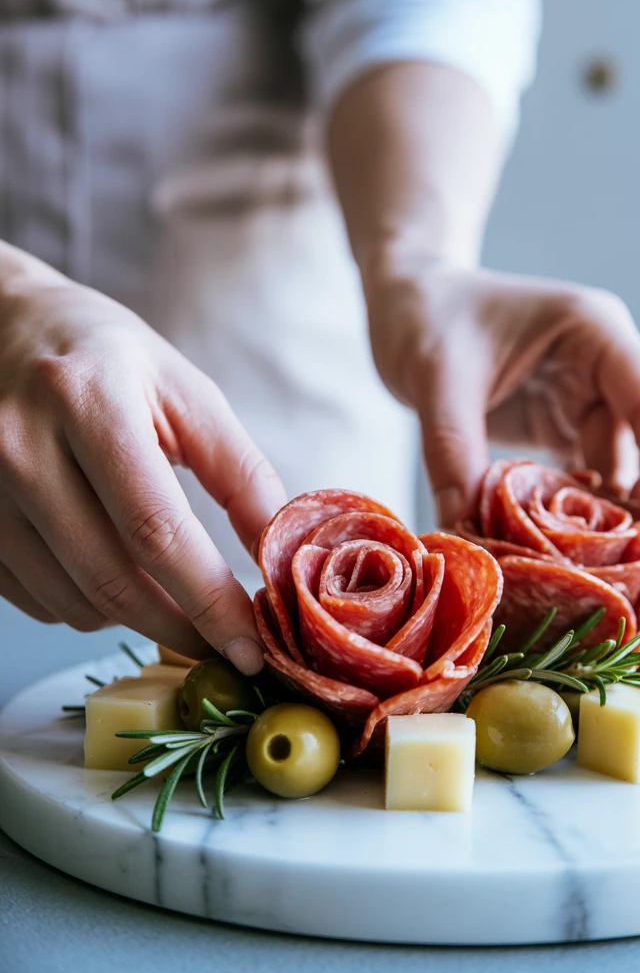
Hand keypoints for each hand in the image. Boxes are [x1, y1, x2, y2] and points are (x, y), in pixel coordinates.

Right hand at [0, 245, 284, 671]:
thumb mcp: (183, 391)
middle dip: (180, 627)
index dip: (208, 599)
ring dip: (134, 616)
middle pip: (111, 580)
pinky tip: (110, 568)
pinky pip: (35, 600)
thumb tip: (278, 555)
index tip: (252, 645)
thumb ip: (239, 471)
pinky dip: (86, 603)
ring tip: (167, 587)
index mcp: (88, 400)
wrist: (3, 327)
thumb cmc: (106, 358)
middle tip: (224, 644)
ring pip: (73, 602)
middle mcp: (21, 447)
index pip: (155, 530)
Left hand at [363, 263, 639, 539]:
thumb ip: (453, 450)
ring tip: (612, 580)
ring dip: (610, 519)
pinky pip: (579, 475)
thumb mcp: (435, 376)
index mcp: (594, 331)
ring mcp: (582, 395)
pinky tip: (568, 557)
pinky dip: (573, 515)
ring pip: (615, 467)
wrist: (403, 297)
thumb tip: (465, 530)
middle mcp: (602, 364)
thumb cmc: (424, 313)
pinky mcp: (557, 423)